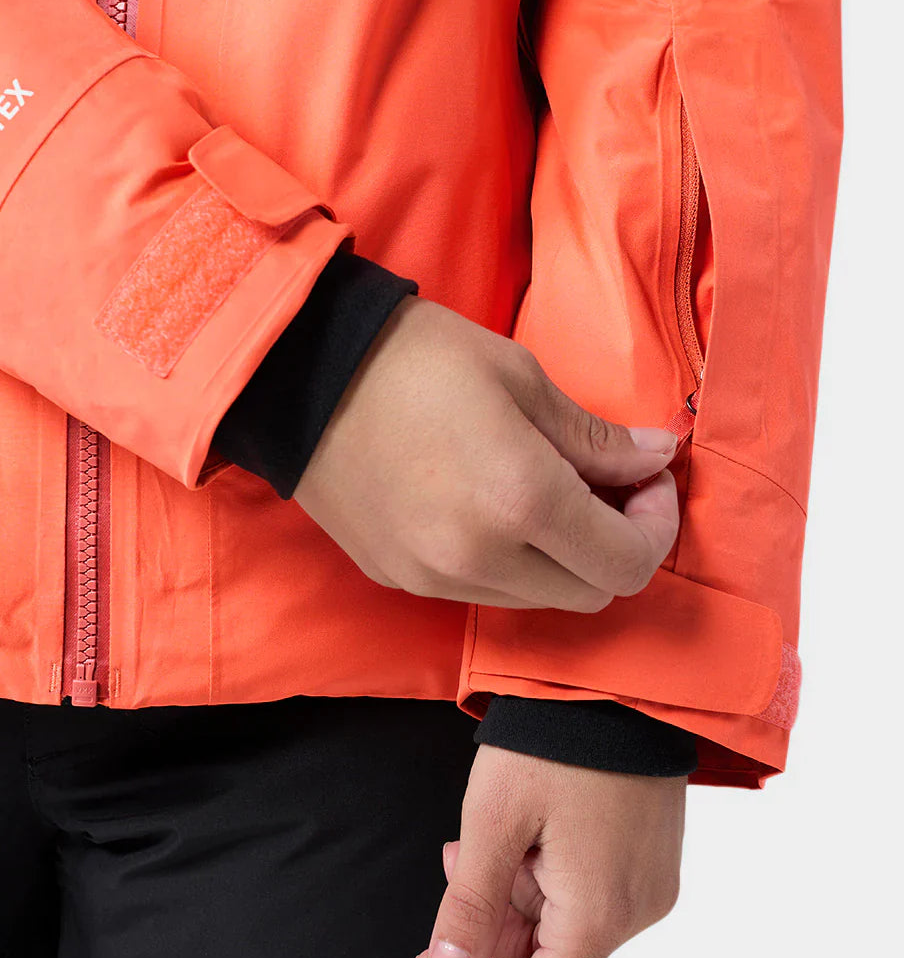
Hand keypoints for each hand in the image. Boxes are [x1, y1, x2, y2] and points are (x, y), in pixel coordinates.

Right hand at [294, 295, 679, 610]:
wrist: (301, 375)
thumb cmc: (418, 358)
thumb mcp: (521, 379)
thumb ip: (596, 437)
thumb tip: (655, 460)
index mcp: (522, 500)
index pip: (627, 563)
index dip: (655, 527)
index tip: (647, 480)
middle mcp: (481, 559)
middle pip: (590, 593)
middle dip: (617, 546)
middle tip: (610, 488)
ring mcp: (435, 578)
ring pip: (538, 599)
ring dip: (564, 559)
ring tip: (552, 496)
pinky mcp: (401, 581)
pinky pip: (483, 591)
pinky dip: (511, 563)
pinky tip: (496, 511)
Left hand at [414, 743, 686, 957]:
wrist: (618, 678)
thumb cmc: (554, 740)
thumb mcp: (493, 821)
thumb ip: (468, 907)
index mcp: (598, 914)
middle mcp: (636, 910)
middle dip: (491, 922)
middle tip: (455, 861)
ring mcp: (650, 882)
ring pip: (567, 922)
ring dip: (516, 891)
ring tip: (488, 831)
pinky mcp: (652, 855)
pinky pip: (593, 891)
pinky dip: (550, 872)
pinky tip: (526, 827)